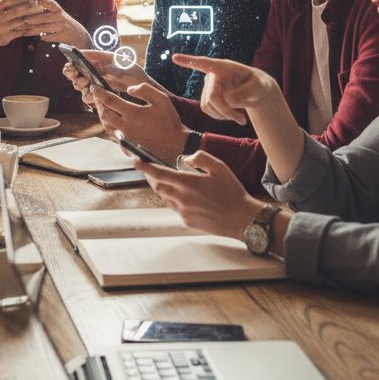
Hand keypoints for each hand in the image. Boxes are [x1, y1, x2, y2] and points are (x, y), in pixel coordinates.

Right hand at [0, 0, 46, 55]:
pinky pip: (21, 32)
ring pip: (19, 22)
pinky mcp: (7, 37)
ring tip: (39, 14)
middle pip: (14, 12)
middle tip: (37, 4)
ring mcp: (2, 28)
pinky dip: (29, 28)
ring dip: (30, 18)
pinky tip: (36, 25)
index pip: (3, 2)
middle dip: (27, 8)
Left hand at [22, 0, 90, 46]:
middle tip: (23, 20)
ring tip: (24, 31)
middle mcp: (60, 17)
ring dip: (32, 30)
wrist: (79, 35)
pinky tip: (36, 37)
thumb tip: (33, 7)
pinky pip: (48, 37)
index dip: (43, 1)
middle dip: (32, 19)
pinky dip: (42, 37)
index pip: (51, 3)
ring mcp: (61, 27)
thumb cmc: (65, 23)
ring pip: (44, 28)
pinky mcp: (62, 36)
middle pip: (43, 17)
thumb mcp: (60, 14)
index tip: (35, 0)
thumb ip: (49, 11)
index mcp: (59, 10)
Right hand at [60, 50, 162, 105]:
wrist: (143, 92)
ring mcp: (100, 77)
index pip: (92, 54)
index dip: (81, 55)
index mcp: (107, 58)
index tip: (72, 57)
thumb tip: (106, 68)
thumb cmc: (138, 77)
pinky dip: (87, 93)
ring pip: (83, 79)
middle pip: (83, 66)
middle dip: (75, 70)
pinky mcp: (100, 88)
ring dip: (79, 82)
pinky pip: (89, 90)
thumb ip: (118, 69)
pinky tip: (88, 95)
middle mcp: (101, 67)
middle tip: (73, 74)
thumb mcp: (130, 72)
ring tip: (81, 84)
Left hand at [91, 82, 184, 163]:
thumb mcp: (161, 99)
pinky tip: (112, 120)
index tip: (93, 86)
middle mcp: (125, 126)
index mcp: (132, 113)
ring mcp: (125, 137)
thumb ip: (144, 89)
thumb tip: (129, 89)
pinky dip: (109, 125)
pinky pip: (113, 133)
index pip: (109, 100)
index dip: (99, 92)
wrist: (175, 145)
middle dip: (98, 103)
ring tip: (102, 106)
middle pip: (104, 113)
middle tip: (96, 95)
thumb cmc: (169, 121)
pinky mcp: (127, 145)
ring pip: (106, 125)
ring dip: (102, 114)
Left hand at [133, 151, 260, 239]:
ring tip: (170, 181)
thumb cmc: (232, 192)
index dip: (144, 167)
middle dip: (152, 177)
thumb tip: (186, 159)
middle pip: (157, 186)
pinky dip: (174, 200)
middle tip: (152, 170)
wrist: (242, 219)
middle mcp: (181, 198)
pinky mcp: (187, 221)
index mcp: (187, 183)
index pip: (158, 173)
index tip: (136, 161)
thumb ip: (200, 158)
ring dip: (163, 188)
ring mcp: (183, 212)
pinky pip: (174, 208)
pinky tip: (186, 196)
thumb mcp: (219, 167)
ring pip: (164, 197)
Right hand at [173, 54, 283, 125]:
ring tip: (241, 119)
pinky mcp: (207, 98)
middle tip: (242, 121)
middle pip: (212, 97)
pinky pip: (208, 110)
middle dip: (226, 111)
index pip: (205, 63)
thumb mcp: (260, 86)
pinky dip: (220, 117)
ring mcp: (208, 87)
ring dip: (224, 116)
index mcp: (224, 67)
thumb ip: (247, 92)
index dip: (189, 61)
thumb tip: (230, 101)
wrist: (256, 92)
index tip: (174, 58)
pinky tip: (232, 115)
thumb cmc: (259, 84)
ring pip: (208, 106)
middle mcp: (212, 75)